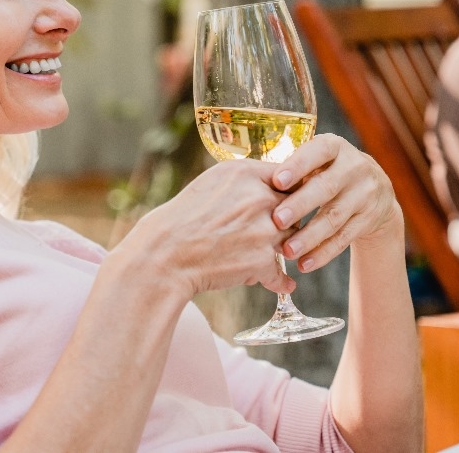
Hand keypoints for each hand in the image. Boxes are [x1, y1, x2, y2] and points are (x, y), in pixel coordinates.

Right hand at [121, 159, 294, 296]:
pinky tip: (282, 285)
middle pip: (295, 208)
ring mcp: (264, 229)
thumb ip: (245, 182)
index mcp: (245, 173)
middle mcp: (259, 197)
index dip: (288, 192)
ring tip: (258, 256)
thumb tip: (272, 185)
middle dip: (285, 222)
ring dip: (279, 249)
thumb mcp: (212, 184)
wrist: (164, 256)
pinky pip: (281, 273)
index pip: (288, 176)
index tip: (286, 202)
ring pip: (290, 239)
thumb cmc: (182, 220)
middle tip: (269, 232)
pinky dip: (279, 282)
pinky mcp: (261, 260)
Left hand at [268, 134, 403, 272]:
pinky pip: (343, 238)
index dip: (298, 166)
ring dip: (309, 236)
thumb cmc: (329, 172)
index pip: (318, 151)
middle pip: (326, 187)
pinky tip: (305, 263)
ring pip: (334, 217)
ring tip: (288, 251)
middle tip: (277, 220)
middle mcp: (354, 168)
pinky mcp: (368, 220)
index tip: (276, 181)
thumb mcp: (318, 161)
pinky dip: (323, 253)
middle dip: (300, 205)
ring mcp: (364, 194)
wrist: (376, 191)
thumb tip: (254, 185)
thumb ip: (294, 169)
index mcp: (335, 147)